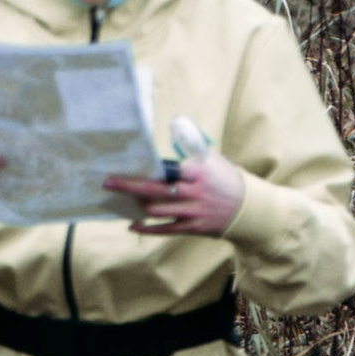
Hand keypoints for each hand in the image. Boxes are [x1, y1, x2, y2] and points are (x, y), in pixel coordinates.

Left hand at [104, 153, 247, 237]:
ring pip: (156, 210)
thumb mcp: (212, 157)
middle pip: (154, 190)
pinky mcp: (191, 227)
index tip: (125, 164)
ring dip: (137, 205)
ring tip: (122, 199)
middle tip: (107, 182)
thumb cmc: (225, 178)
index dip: (144, 168)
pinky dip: (146, 228)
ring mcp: (191, 212)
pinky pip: (164, 230)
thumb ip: (191, 146)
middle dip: (128, 186)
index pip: (166, 169)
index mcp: (196, 172)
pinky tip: (132, 225)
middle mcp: (192, 192)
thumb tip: (174, 126)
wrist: (247, 207)